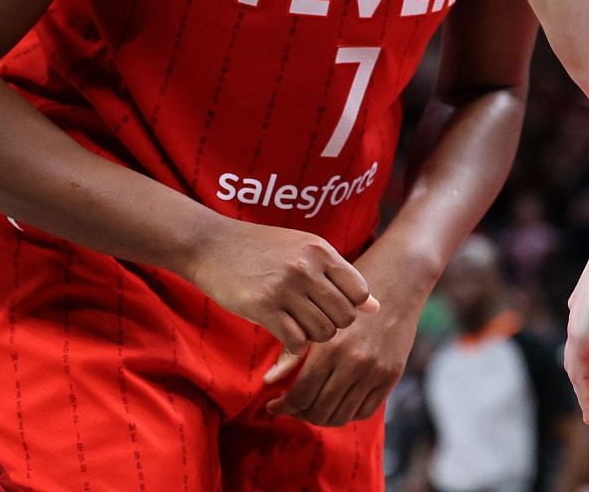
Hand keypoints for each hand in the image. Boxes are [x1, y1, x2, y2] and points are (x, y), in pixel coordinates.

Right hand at [182, 219, 377, 357]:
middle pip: (344, 317)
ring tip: (299, 325)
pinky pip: (296, 340)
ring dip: (314, 336)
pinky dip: (294, 344)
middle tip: (315, 321)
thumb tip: (376, 308)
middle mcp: (307, 267)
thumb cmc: (262, 248)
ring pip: (323, 332)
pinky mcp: (263, 307)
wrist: (212, 245)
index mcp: (320, 250)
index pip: (360, 292)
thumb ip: (339, 276)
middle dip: (334, 325)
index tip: (333, 308)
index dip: (352, 307)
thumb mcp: (304, 249)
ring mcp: (285, 288)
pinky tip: (285, 331)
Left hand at [261, 277, 421, 426]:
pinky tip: (335, 402)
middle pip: (319, 411)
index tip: (272, 406)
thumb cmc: (350, 292)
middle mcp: (355, 363)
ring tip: (310, 407)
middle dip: (298, 415)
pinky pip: (364, 411)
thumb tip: (268, 382)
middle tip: (289, 408)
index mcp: (331, 347)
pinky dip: (346, 413)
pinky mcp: (392, 376)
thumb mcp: (317, 314)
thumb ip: (293, 350)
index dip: (282, 407)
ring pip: (340, 416)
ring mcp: (376, 372)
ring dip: (320, 418)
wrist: (399, 277)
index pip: (300, 395)